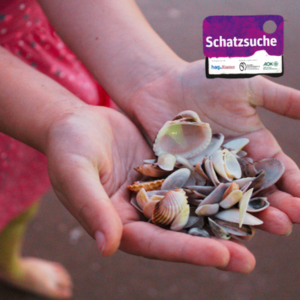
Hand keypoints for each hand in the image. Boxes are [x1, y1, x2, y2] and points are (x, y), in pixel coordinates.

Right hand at [45, 106, 253, 272]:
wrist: (78, 122)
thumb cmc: (69, 146)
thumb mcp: (75, 172)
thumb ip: (90, 207)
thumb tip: (107, 246)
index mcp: (117, 222)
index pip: (153, 243)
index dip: (185, 250)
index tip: (219, 255)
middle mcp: (140, 213)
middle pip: (179, 234)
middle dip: (212, 246)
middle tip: (249, 261)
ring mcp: (154, 192)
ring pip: (191, 210)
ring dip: (220, 220)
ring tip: (257, 229)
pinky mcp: (165, 172)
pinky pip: (192, 181)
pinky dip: (213, 187)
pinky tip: (239, 190)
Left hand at [127, 59, 299, 270]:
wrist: (162, 85)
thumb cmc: (203, 80)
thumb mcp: (246, 86)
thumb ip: (280, 99)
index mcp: (253, 145)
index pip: (277, 170)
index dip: (293, 184)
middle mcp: (232, 164)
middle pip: (256, 190)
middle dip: (273, 206)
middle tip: (286, 223)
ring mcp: (206, 173)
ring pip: (228, 199)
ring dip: (242, 213)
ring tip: (259, 229)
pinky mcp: (181, 176)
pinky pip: (195, 196)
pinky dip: (204, 210)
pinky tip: (215, 225)